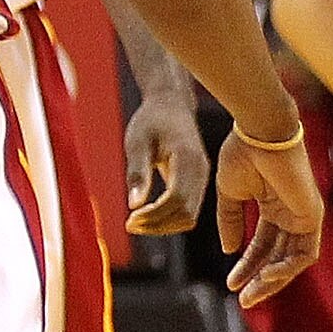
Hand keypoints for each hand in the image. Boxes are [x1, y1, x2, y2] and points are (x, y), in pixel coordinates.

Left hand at [122, 91, 212, 235]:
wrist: (171, 105)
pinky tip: (145, 215)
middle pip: (186, 214)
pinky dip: (168, 218)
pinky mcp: (197, 183)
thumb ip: (137, 172)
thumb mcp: (137, 141)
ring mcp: (202, 179)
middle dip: (158, 225)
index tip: (130, 219)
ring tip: (135, 223)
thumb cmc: (151, 120)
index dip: (154, 215)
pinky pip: (187, 210)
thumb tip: (134, 205)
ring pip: (189, 217)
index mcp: (189, 159)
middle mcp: (202, 172)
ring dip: (163, 226)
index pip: (177, 200)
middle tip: (129, 225)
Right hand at [214, 123, 320, 306]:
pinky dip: (287, 267)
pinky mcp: (312, 217)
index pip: (262, 246)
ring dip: (273, 280)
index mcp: (272, 208)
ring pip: (293, 261)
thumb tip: (228, 250)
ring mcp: (304, 217)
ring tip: (251, 293)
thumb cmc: (241, 154)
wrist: (258, 134)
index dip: (246, 265)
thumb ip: (229, 222)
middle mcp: (291, 215)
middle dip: (259, 280)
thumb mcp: (228, 193)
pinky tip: (267, 274)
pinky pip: (305, 253)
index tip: (230, 283)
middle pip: (278, 257)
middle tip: (243, 299)